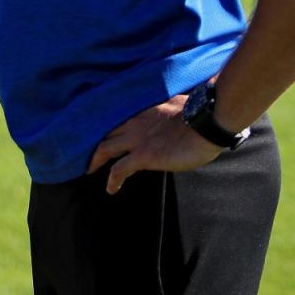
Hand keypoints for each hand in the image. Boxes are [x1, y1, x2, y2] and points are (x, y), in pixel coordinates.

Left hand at [85, 95, 222, 193]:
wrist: (205, 123)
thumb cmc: (198, 115)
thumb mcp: (174, 105)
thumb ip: (163, 111)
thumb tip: (167, 111)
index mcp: (142, 111)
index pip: (117, 118)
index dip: (107, 126)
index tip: (100, 132)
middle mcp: (134, 123)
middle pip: (105, 132)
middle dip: (94, 142)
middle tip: (88, 152)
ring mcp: (136, 140)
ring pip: (105, 148)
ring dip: (95, 160)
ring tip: (89, 170)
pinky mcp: (143, 156)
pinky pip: (119, 170)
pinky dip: (112, 180)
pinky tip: (111, 189)